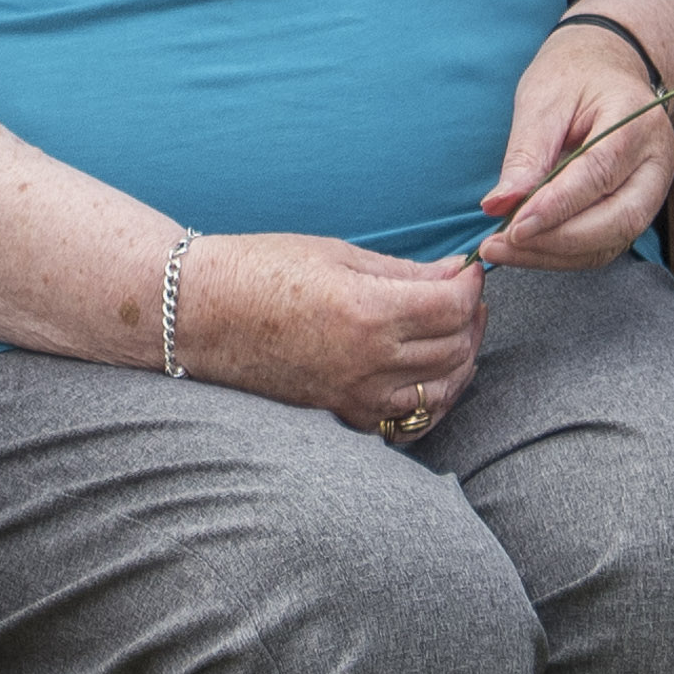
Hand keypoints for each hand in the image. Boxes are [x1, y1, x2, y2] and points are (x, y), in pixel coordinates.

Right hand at [175, 232, 483, 440]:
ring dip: (460, 357)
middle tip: (465, 293)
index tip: (469, 268)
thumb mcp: (337, 254)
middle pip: (455, 347)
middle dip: (472, 316)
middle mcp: (368, 361)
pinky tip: (436, 374)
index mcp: (368, 312)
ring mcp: (355, 395)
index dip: (471, 283)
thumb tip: (458, 273)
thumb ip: (404, 271)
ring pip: (441, 388)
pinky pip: (409, 419)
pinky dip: (433, 397)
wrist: (201, 314)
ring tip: (456, 328)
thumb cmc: (262, 269)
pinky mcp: (342, 414)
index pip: (452, 306)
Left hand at [473, 27, 673, 269]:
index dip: (556, 205)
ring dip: (554, 254)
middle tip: (500, 244)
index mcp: (638, 121)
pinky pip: (603, 245)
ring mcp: (652, 191)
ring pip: (611, 241)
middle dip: (555, 241)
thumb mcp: (543, 100)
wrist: (607, 70)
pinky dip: (562, 254)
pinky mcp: (635, 211)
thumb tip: (498, 206)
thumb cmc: (575, 76)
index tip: (513, 226)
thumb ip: (526, 155)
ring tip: (504, 250)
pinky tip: (526, 248)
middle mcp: (657, 163)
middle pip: (617, 219)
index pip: (600, 173)